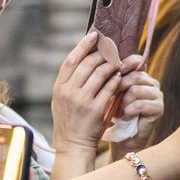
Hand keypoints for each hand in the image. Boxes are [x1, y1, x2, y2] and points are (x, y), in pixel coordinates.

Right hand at [52, 30, 121, 151]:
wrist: (73, 145)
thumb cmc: (70, 121)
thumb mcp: (62, 100)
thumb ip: (70, 82)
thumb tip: (83, 59)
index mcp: (59, 88)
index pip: (71, 61)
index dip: (83, 45)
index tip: (95, 35)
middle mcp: (69, 92)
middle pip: (87, 63)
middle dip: (102, 53)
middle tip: (112, 48)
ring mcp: (82, 100)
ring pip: (100, 73)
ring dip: (112, 64)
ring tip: (118, 61)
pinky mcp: (96, 109)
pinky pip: (109, 88)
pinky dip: (116, 80)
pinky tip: (120, 75)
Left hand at [112, 62, 163, 147]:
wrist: (123, 138)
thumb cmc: (114, 114)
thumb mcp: (111, 94)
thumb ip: (112, 79)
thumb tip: (103, 64)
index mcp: (141, 76)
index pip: (137, 61)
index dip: (124, 64)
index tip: (112, 72)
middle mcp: (152, 84)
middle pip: (135, 76)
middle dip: (119, 86)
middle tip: (109, 97)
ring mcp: (157, 96)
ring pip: (136, 90)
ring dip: (123, 101)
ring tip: (117, 111)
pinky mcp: (159, 109)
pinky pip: (140, 104)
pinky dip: (129, 111)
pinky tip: (125, 117)